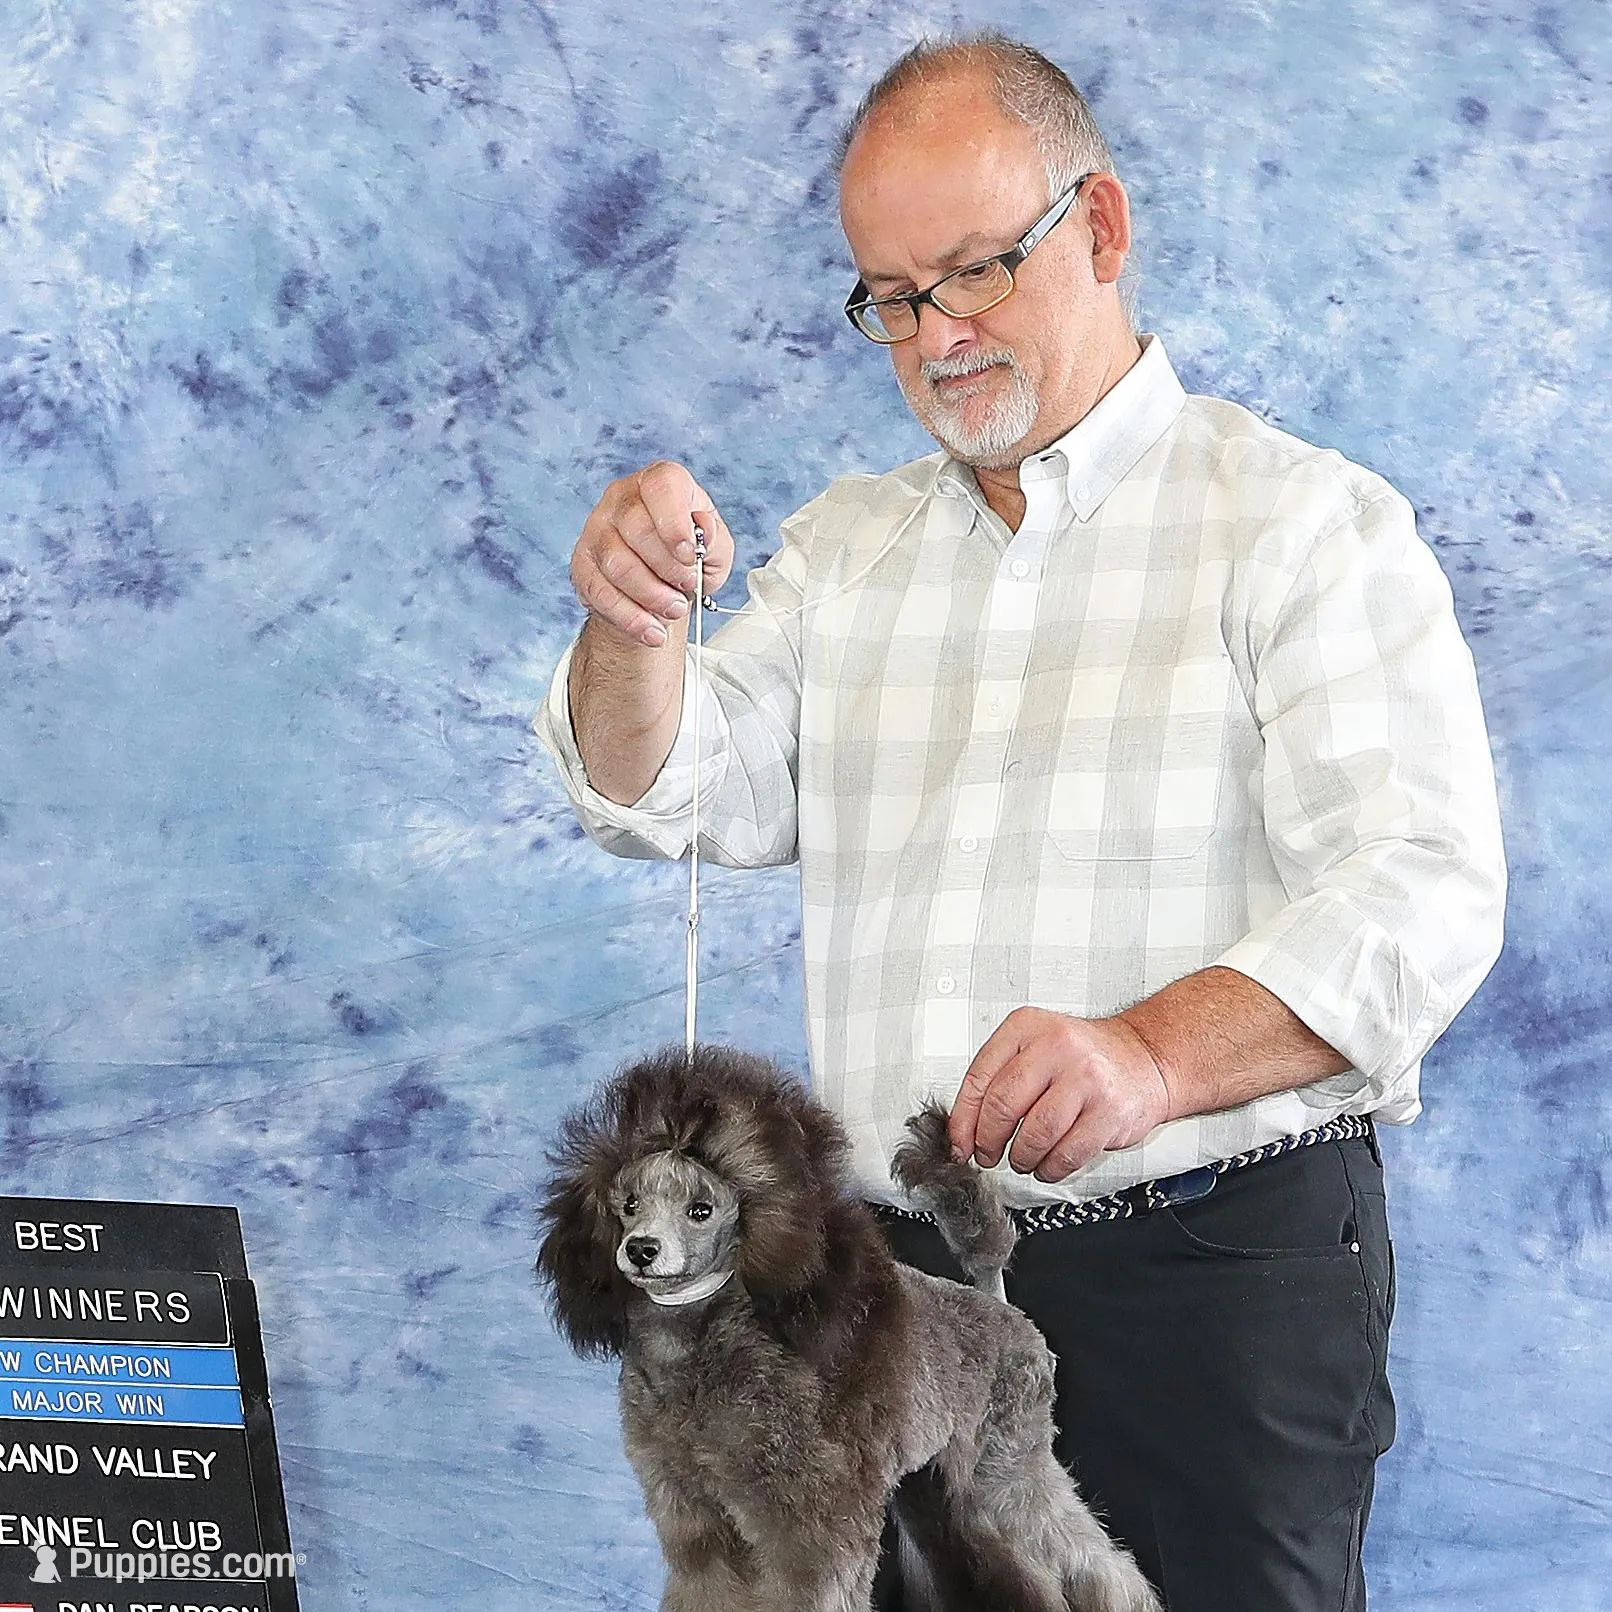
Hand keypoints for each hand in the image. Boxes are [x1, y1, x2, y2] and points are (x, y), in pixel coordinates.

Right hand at [571, 461, 736, 648]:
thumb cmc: (687, 556)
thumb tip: (703, 531)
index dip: (675, 522)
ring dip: (652, 596)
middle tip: (688, 588)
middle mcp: (622, 499)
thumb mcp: (715, 548)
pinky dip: (631, 618)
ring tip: (674, 609)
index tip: (688, 555)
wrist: (661, 585)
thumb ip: (714, 540)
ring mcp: (597, 530)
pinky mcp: (582, 564)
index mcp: (659, 483)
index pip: (662, 487)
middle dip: (668, 568)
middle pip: (637, 529)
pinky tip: (652, 630)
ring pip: (618, 565)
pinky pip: (601, 593)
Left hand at [947, 1007, 1172, 1182]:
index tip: (960, 1143)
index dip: (963, 1120)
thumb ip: (998, 1079)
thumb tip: (963, 1130)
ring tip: (1022, 1159)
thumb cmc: (1083, 1058)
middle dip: (988, 1141)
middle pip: (1003, 1106)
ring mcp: (1086, 1078)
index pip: (979, 1078)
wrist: (1144, 1058)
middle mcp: (1057, 1046)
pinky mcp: (1110, 1111)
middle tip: (988, 1154)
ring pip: (1034, 1135)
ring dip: (1021, 1158)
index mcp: (1027, 1026)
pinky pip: (1067, 1154)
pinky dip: (1050, 1168)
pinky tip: (1048, 1164)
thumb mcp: (1035, 1047)